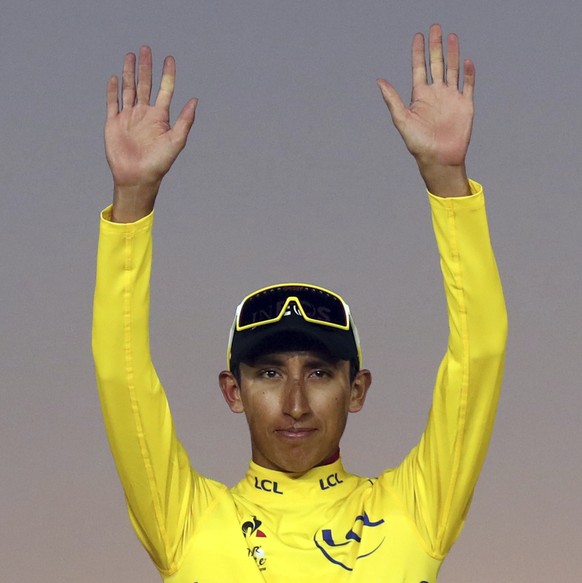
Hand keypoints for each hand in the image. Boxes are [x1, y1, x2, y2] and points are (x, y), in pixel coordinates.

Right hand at [105, 46, 196, 221]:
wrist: (137, 177)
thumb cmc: (159, 163)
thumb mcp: (176, 141)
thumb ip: (185, 121)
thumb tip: (195, 101)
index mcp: (160, 117)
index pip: (165, 90)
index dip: (167, 74)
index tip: (169, 58)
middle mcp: (144, 114)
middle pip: (145, 84)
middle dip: (146, 67)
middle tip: (146, 48)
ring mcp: (128, 118)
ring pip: (129, 89)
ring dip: (129, 73)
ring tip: (131, 56)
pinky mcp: (114, 123)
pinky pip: (112, 103)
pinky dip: (112, 90)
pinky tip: (114, 77)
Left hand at [377, 24, 473, 196]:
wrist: (439, 158)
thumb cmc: (418, 143)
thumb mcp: (402, 119)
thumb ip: (392, 99)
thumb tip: (379, 80)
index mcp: (420, 96)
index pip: (419, 68)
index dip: (418, 52)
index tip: (418, 36)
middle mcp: (436, 94)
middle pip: (436, 64)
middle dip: (436, 46)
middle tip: (436, 27)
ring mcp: (451, 98)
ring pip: (452, 70)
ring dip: (452, 53)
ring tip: (452, 36)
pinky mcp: (465, 105)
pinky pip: (467, 85)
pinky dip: (468, 73)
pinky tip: (466, 60)